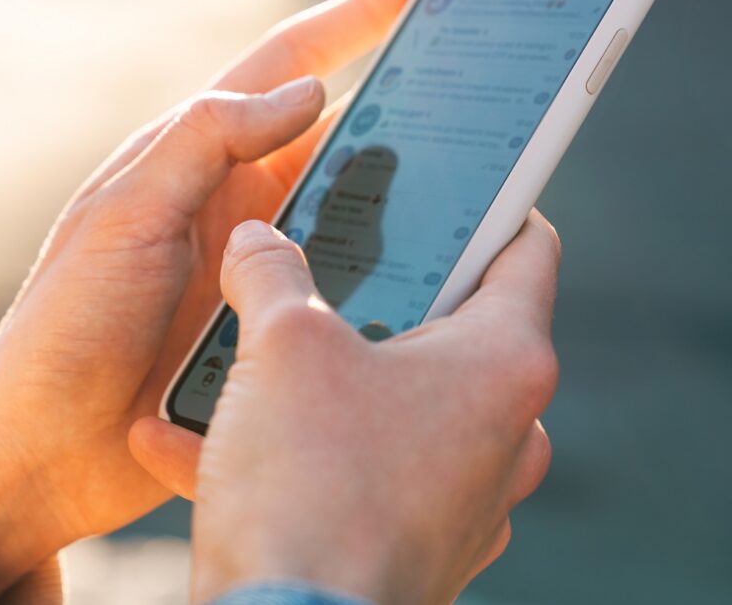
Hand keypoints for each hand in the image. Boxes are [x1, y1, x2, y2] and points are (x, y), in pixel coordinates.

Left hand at [0, 0, 433, 598]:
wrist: (45, 450)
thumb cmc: (64, 327)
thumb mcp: (123, 216)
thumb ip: (202, 142)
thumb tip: (305, 93)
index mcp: (201, 159)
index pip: (291, 65)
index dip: (359, 15)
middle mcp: (243, 203)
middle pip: (345, 134)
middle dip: (412, 103)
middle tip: (483, 83)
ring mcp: (267, 265)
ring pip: (363, 213)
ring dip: (417, 197)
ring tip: (484, 184)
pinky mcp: (283, 327)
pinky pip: (357, 289)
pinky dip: (401, 279)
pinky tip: (444, 282)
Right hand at [136, 214, 559, 604]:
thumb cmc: (311, 487)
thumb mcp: (281, 348)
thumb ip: (271, 273)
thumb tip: (255, 242)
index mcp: (504, 363)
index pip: (527, 249)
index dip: (491, 204)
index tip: (451, 186)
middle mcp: (505, 431)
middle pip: (454, 329)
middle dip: (380, 298)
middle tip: (325, 268)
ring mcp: (467, 496)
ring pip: (398, 406)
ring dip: (323, 381)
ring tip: (249, 357)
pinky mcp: (421, 545)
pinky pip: (362, 476)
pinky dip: (302, 455)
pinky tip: (204, 445)